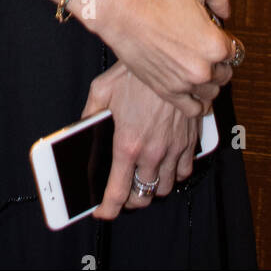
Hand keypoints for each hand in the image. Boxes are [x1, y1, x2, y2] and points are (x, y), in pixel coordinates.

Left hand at [82, 61, 211, 221]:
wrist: (169, 58)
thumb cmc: (133, 73)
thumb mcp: (101, 90)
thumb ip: (89, 114)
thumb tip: (80, 129)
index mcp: (127, 144)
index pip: (117, 192)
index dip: (107, 208)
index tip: (102, 212)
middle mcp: (152, 153)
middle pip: (143, 197)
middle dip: (131, 200)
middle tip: (124, 192)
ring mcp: (173, 149)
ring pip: (165, 187)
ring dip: (153, 188)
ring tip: (143, 178)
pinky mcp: (189, 141)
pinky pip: (184, 171)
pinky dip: (174, 173)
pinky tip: (165, 164)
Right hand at [99, 0, 235, 115]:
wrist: (122, 11)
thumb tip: (227, 12)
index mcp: (216, 45)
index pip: (235, 51)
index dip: (224, 40)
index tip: (212, 35)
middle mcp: (204, 69)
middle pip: (225, 74)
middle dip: (218, 62)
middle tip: (203, 50)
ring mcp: (186, 83)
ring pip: (211, 92)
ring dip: (209, 82)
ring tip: (197, 69)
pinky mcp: (167, 91)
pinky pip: (193, 109)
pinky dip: (198, 104)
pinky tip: (195, 93)